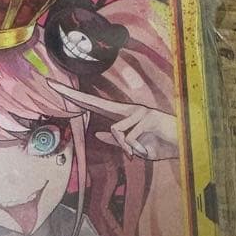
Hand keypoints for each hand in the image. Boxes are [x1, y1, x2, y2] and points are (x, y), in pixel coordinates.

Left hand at [48, 80, 177, 160]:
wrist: (186, 145)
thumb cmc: (161, 145)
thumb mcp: (136, 148)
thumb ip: (118, 142)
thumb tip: (99, 135)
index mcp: (122, 116)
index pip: (93, 105)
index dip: (74, 98)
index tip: (55, 88)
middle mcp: (127, 109)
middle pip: (93, 101)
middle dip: (71, 96)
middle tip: (50, 84)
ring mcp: (138, 111)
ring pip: (117, 133)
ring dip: (128, 149)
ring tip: (141, 151)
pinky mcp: (148, 117)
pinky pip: (131, 139)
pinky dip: (137, 150)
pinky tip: (148, 148)